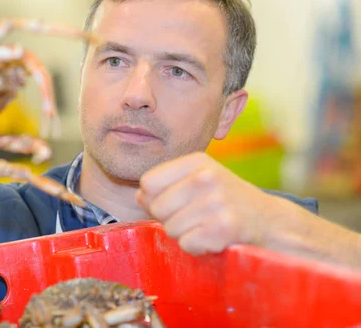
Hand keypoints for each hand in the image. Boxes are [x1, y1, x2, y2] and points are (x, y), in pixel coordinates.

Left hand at [136, 152, 293, 255]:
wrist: (270, 221)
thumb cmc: (225, 200)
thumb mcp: (199, 181)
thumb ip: (166, 185)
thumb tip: (139, 195)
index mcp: (197, 161)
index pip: (148, 182)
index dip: (155, 198)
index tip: (175, 203)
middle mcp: (206, 177)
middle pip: (157, 207)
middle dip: (170, 219)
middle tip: (194, 217)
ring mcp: (216, 202)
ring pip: (170, 228)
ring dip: (184, 234)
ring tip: (205, 226)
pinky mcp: (224, 227)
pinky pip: (187, 244)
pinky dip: (196, 247)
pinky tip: (213, 238)